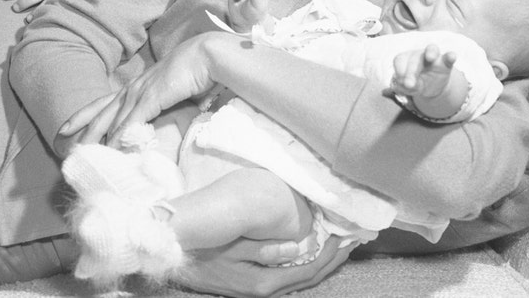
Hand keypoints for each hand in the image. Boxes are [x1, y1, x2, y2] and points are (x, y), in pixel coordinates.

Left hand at [58, 31, 227, 147]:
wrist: (206, 56)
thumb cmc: (194, 72)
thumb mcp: (172, 92)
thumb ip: (163, 106)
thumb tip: (163, 123)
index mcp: (137, 85)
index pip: (103, 101)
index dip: (84, 115)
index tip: (66, 127)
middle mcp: (133, 87)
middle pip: (101, 112)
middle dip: (83, 130)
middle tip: (66, 147)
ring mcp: (141, 91)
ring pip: (113, 119)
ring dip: (99, 139)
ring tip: (87, 155)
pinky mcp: (153, 97)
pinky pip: (132, 121)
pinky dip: (120, 136)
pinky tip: (113, 148)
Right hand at [176, 235, 354, 297]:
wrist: (177, 259)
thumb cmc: (204, 248)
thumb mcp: (233, 247)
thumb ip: (265, 249)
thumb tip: (298, 247)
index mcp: (265, 282)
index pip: (308, 268)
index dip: (329, 253)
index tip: (345, 237)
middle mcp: (266, 291)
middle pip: (310, 277)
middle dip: (332, 260)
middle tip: (352, 241)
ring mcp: (259, 291)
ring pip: (301, 279)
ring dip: (321, 263)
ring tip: (337, 247)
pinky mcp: (253, 286)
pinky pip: (289, 277)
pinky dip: (305, 266)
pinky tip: (310, 254)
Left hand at [390, 43, 454, 99]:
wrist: (431, 86)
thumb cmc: (415, 83)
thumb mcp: (408, 87)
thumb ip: (403, 87)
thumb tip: (400, 87)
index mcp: (405, 58)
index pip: (399, 60)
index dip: (399, 71)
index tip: (401, 84)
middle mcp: (418, 54)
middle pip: (414, 59)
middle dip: (411, 72)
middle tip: (409, 85)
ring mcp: (433, 57)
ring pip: (431, 50)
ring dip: (430, 52)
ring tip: (430, 57)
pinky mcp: (445, 64)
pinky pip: (447, 57)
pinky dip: (450, 56)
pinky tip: (452, 56)